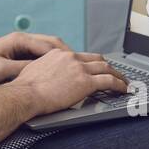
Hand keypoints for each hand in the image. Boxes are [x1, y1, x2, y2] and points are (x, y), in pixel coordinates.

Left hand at [0, 31, 71, 85]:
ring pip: (46, 48)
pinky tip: (55, 72)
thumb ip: (22, 69)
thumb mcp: (1, 70)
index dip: (64, 55)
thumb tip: (43, 72)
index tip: (76, 64)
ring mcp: (19, 46)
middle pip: (51, 43)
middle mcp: (21, 40)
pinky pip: (39, 55)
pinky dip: (49, 61)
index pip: (48, 45)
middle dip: (66, 54)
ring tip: (71, 68)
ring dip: (59, 57)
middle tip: (78, 65)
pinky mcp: (17, 53)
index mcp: (19, 40)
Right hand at [13, 47, 128, 115]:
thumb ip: (46, 68)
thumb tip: (47, 74)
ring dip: (117, 75)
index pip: (81, 56)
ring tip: (123, 82)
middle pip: (97, 59)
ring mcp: (79, 68)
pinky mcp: (86, 82)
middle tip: (114, 73)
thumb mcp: (35, 69)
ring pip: (106, 68)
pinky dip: (119, 85)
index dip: (91, 63)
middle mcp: (71, 57)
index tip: (95, 68)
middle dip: (107, 66)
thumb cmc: (25, 87)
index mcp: (59, 54)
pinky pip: (109, 81)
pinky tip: (123, 89)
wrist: (26, 94)